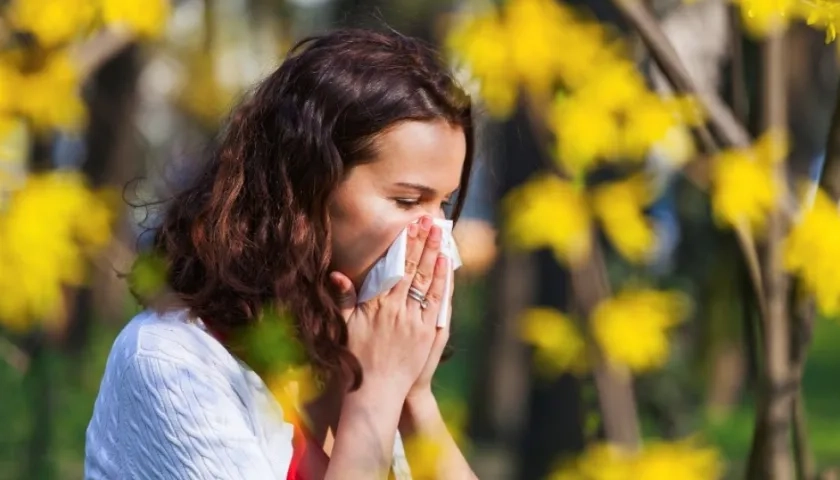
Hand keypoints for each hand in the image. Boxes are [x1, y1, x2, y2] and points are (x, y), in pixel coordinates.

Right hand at [329, 216, 449, 398]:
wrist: (376, 391)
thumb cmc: (357, 359)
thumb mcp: (344, 327)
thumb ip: (343, 299)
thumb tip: (337, 275)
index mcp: (376, 306)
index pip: (393, 267)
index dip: (403, 244)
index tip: (410, 225)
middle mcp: (396, 310)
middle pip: (412, 269)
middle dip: (422, 242)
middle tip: (430, 221)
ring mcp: (414, 321)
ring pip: (426, 281)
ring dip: (434, 255)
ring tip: (440, 235)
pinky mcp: (427, 333)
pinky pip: (437, 302)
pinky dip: (441, 281)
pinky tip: (445, 264)